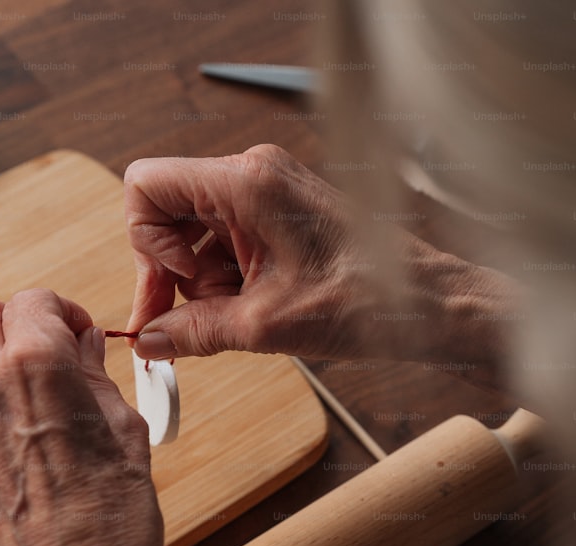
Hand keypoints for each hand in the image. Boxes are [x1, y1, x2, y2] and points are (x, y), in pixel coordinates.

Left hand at [0, 289, 177, 545]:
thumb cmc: (113, 524)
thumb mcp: (124, 430)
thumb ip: (95, 375)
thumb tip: (84, 346)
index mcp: (31, 369)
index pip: (33, 301)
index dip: (63, 311)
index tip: (80, 332)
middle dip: (21, 323)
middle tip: (57, 352)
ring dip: (3, 362)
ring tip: (47, 400)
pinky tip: (29, 438)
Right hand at [124, 144, 519, 389]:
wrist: (430, 303)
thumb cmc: (368, 301)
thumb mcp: (266, 326)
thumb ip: (194, 331)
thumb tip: (148, 341)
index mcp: (246, 183)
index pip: (147, 186)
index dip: (145, 241)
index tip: (173, 288)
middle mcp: (252, 174)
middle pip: (167, 210)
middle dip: (170, 269)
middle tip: (183, 320)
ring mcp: (266, 189)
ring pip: (193, 230)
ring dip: (202, 279)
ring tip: (241, 314)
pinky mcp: (278, 210)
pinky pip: (224, 238)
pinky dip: (226, 276)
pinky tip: (253, 306)